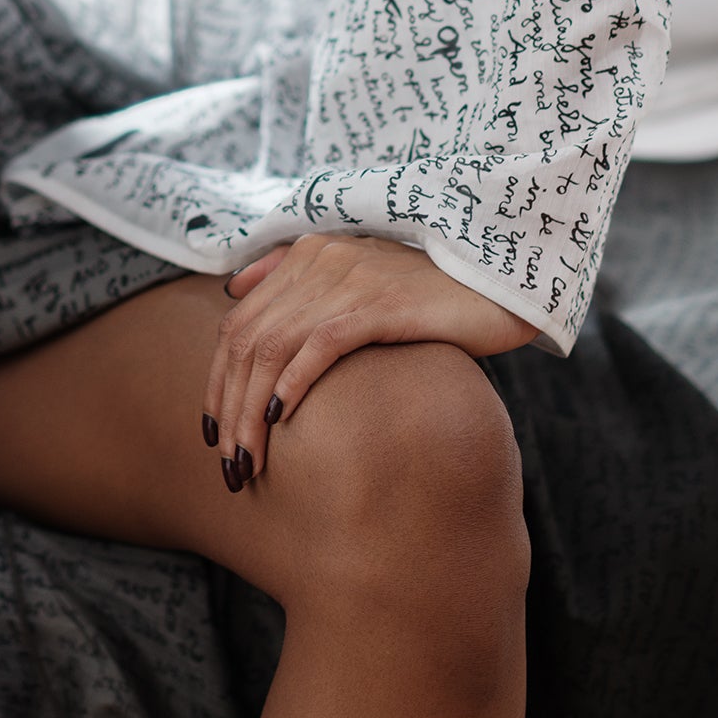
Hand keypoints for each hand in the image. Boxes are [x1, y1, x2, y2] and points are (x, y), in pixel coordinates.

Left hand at [206, 231, 537, 490]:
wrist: (504, 286)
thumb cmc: (433, 297)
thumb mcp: (361, 283)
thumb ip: (297, 280)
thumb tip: (232, 291)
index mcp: (310, 256)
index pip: (238, 323)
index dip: (218, 381)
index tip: (213, 432)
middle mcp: (321, 261)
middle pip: (245, 340)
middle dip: (227, 407)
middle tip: (228, 461)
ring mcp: (349, 280)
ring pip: (273, 348)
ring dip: (250, 410)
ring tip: (249, 458)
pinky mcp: (380, 303)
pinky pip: (319, 345)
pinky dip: (292, 383)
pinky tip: (280, 420)